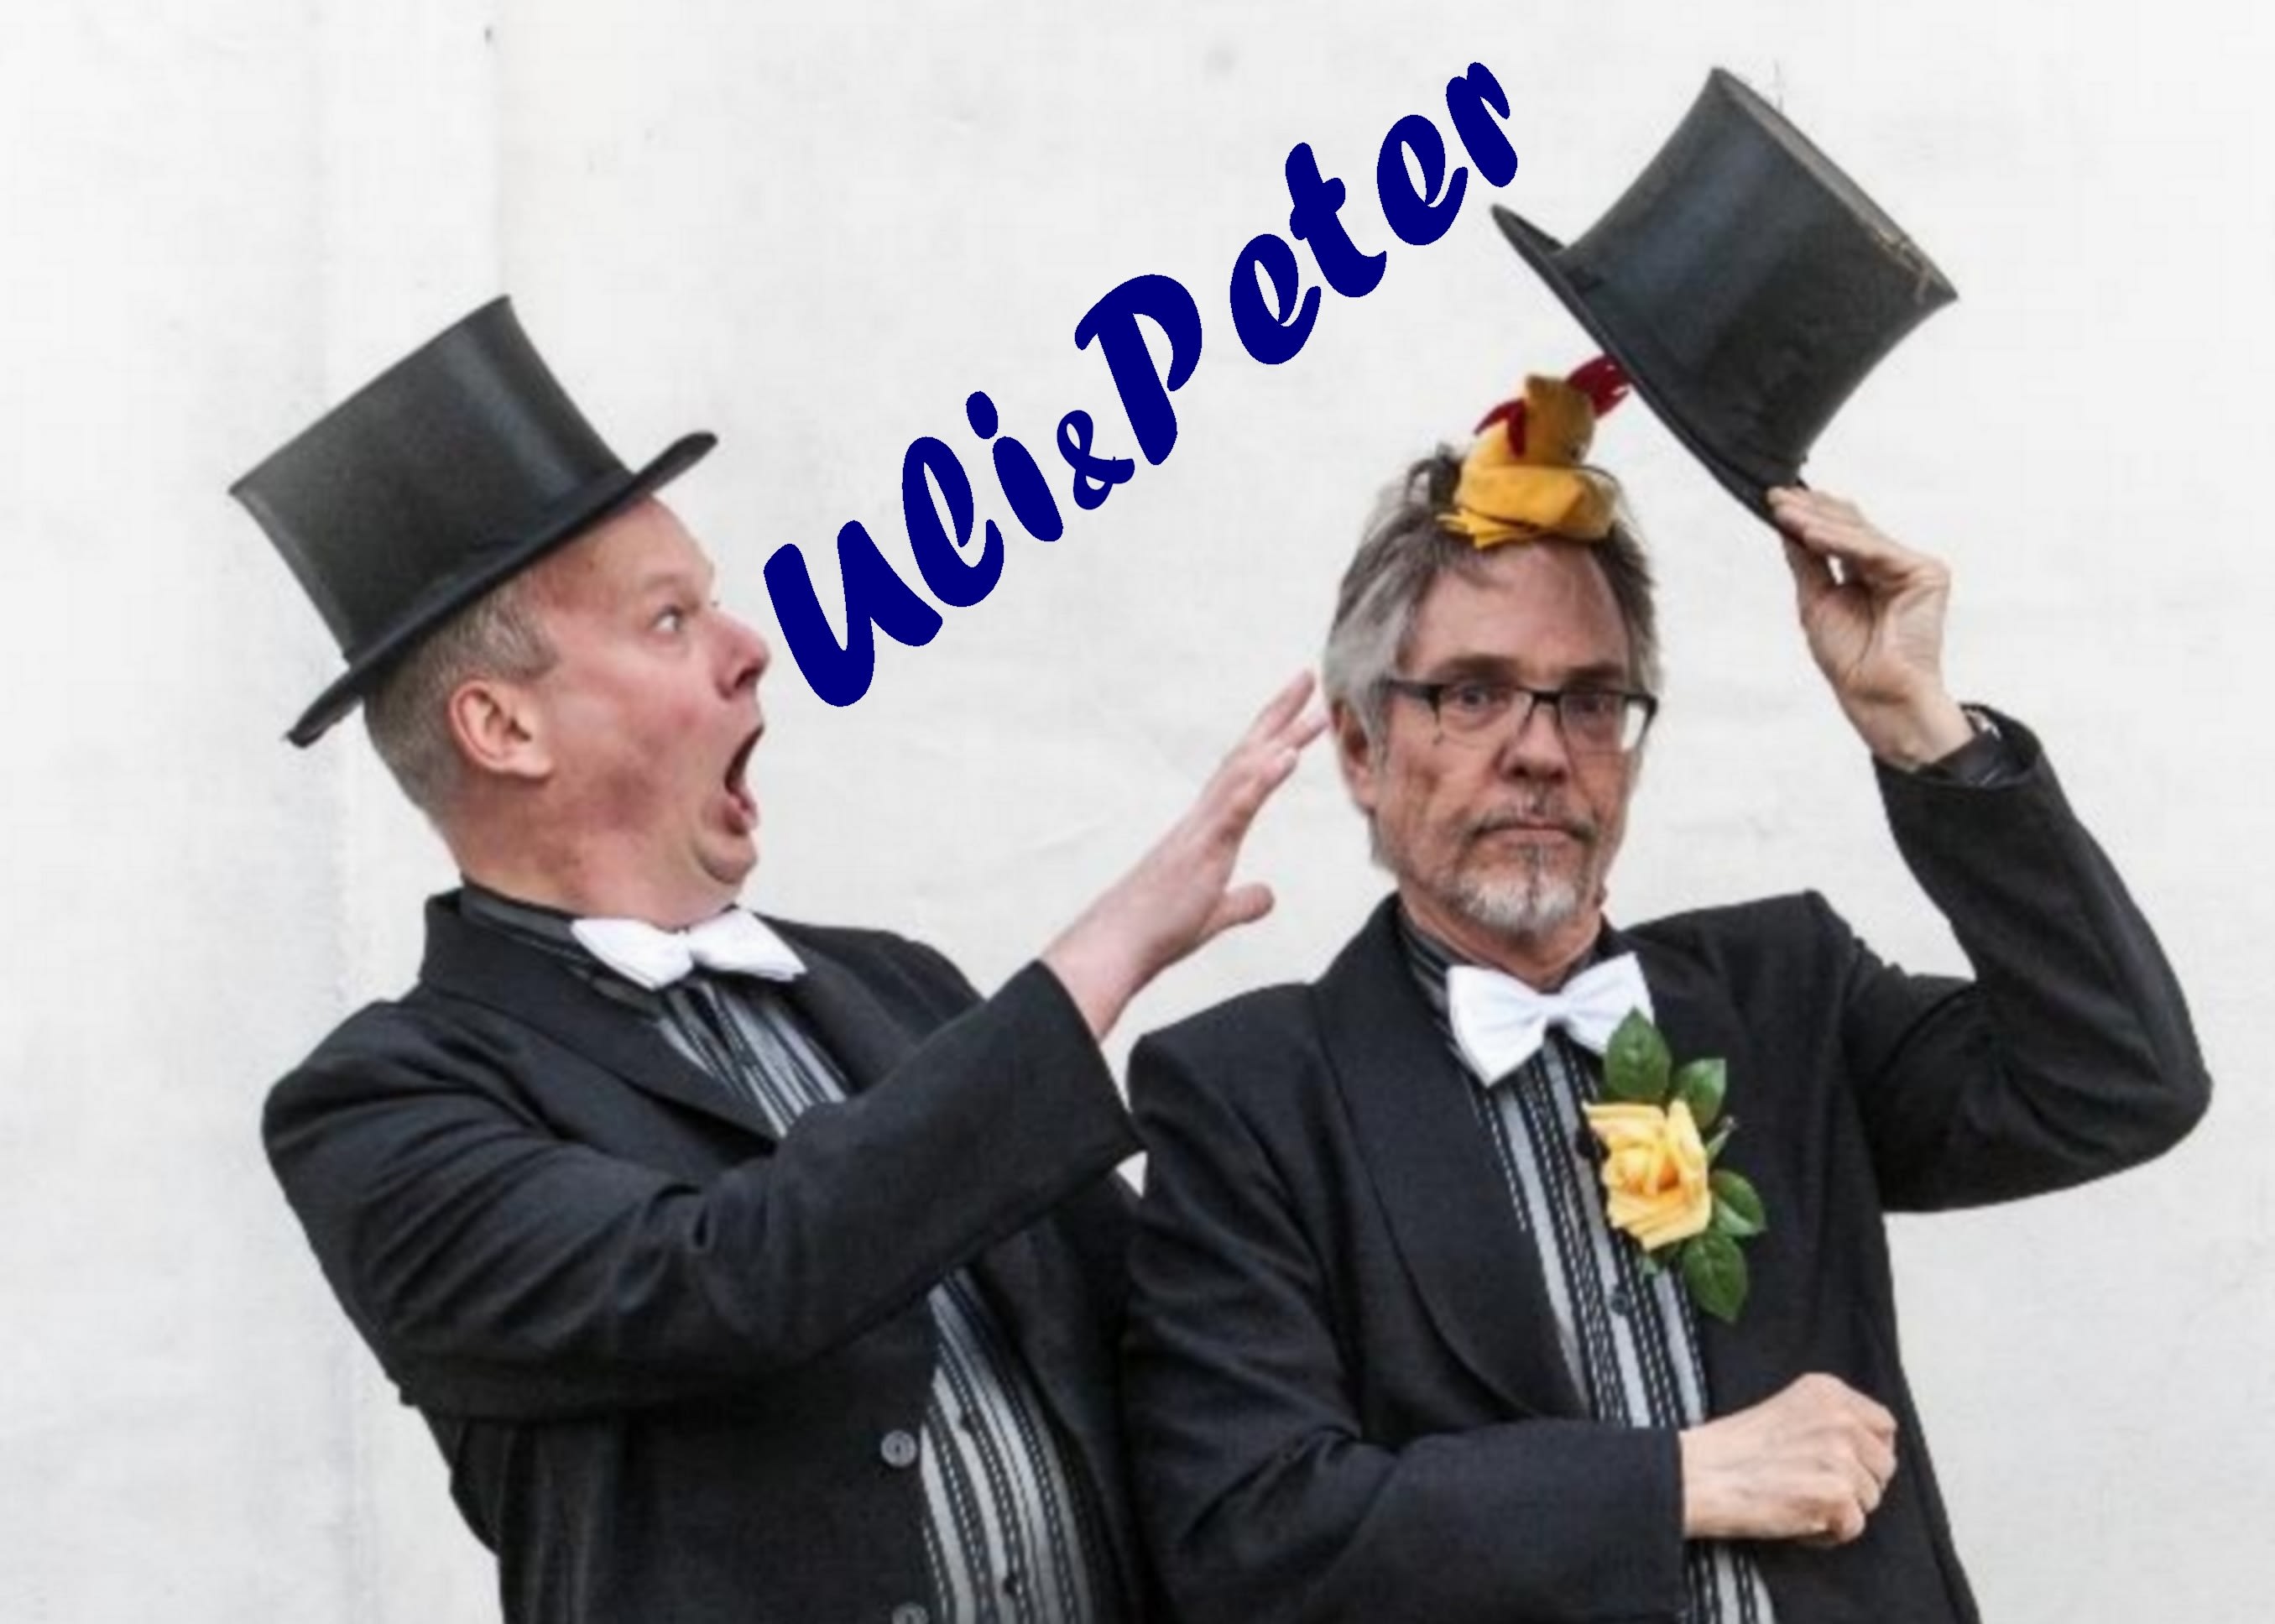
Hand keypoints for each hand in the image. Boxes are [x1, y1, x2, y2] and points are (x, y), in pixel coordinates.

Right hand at [1042, 672, 1326, 1037]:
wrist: (1118, 946)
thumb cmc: (1156, 931)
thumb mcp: (1213, 914)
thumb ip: (1242, 902)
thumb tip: (1267, 896)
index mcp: (1208, 829)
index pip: (1244, 773)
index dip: (1272, 738)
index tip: (1299, 709)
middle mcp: (1204, 817)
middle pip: (1246, 754)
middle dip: (1278, 715)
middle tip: (1306, 676)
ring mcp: (1202, 828)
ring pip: (1245, 770)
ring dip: (1281, 737)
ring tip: (1315, 708)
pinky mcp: (1203, 847)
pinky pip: (1238, 806)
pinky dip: (1263, 778)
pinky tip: (1287, 755)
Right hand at [1679, 1372, 1898, 1545]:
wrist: (1700, 1476)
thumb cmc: (1731, 1449)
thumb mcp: (1786, 1410)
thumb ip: (1828, 1420)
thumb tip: (1865, 1450)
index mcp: (1827, 1392)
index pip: (1884, 1424)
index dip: (1868, 1451)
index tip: (1846, 1465)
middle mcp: (1840, 1419)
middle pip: (1884, 1465)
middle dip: (1858, 1484)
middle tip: (1816, 1488)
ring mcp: (1840, 1457)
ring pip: (1871, 1499)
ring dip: (1841, 1510)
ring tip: (1800, 1502)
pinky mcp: (1836, 1495)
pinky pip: (1854, 1528)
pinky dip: (1827, 1533)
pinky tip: (1798, 1520)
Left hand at [1769, 488, 1971, 768]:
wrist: (1876, 694)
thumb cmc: (1851, 660)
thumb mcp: (1816, 601)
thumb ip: (1807, 562)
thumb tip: (1788, 526)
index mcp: (1868, 574)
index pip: (1838, 534)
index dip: (1808, 516)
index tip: (1774, 501)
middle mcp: (1891, 567)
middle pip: (1850, 527)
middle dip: (1810, 511)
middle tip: (1776, 497)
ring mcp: (1911, 568)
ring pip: (1859, 536)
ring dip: (1819, 523)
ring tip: (1786, 514)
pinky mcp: (1926, 574)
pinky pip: (1876, 551)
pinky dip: (1842, 542)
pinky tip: (1811, 534)